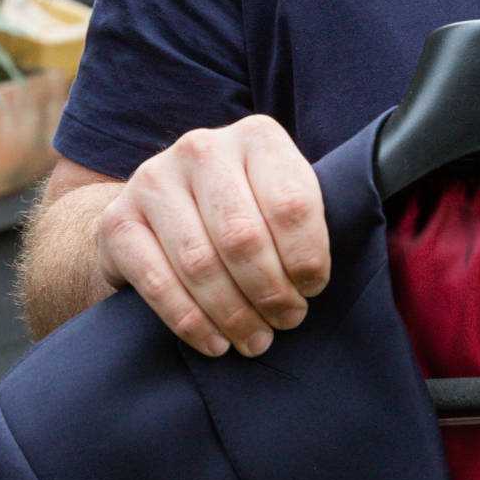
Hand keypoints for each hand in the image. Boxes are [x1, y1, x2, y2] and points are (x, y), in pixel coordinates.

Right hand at [96, 115, 330, 357]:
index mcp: (256, 137)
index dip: (308, 259)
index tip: (313, 290)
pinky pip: (158, 282)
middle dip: (272, 293)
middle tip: (287, 321)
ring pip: (201, 263)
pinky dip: (191, 321)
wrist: (151, 217)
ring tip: (256, 340)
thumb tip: (362, 258)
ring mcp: (152, 181)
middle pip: (244, 237)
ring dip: (235, 314)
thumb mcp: (278, 199)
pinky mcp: (117, 222)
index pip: (292, 203)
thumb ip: (308, 217)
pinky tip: (215, 342)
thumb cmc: (241, 214)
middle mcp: (201, 149)